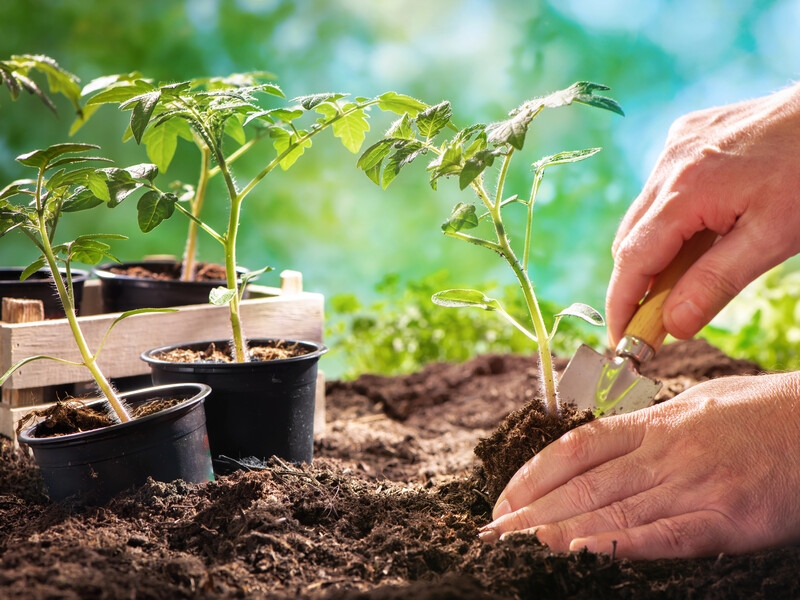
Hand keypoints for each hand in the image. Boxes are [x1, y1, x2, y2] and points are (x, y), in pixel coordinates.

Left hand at [478, 372, 799, 558]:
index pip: (577, 447)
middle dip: (533, 509)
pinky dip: (622, 545)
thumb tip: (609, 441)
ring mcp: (693, 484)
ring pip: (613, 511)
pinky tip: (586, 555)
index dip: (534, 472)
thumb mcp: (697, 403)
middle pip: (584, 484)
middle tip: (494, 531)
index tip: (505, 495)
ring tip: (521, 546)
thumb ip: (650, 425)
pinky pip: (665, 535)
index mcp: (654, 423)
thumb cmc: (762, 412)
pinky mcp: (726, 517)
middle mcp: (664, 452)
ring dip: (561, 531)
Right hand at [606, 83, 799, 345]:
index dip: (622, 305)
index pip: (632, 260)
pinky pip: (662, 188)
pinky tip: (701, 230)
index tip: (620, 342)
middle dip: (636, 284)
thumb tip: (672, 326)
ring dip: (655, 252)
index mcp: (685, 190)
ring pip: (645, 215)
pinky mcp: (688, 135)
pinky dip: (670, 220)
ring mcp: (675, 146)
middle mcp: (668, 164)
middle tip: (655, 322)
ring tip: (685, 278)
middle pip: (631, 239)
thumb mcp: (774, 239)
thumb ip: (716, 283)